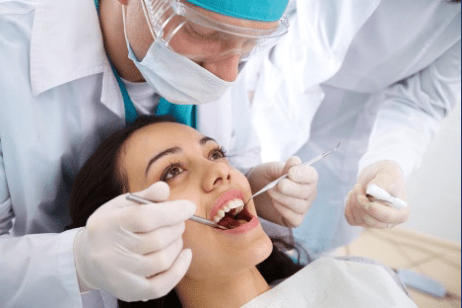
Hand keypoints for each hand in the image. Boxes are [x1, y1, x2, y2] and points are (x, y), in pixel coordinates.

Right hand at [73, 182, 195, 301]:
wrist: (88, 259)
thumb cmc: (112, 226)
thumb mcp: (122, 205)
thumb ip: (145, 196)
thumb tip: (165, 189)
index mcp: (106, 224)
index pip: (145, 217)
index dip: (172, 212)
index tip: (189, 207)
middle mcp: (109, 252)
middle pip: (157, 239)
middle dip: (176, 227)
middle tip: (178, 221)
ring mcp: (118, 275)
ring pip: (163, 260)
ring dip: (177, 245)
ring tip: (174, 236)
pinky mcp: (128, 292)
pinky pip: (162, 285)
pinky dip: (180, 269)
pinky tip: (185, 254)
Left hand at [247, 156, 317, 227]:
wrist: (254, 191)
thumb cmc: (265, 177)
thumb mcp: (272, 168)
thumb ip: (283, 166)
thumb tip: (295, 161)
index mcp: (306, 177)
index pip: (312, 176)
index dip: (302, 174)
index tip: (290, 173)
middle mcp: (309, 192)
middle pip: (307, 192)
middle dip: (291, 188)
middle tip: (278, 185)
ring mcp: (303, 207)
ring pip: (300, 206)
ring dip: (284, 198)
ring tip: (271, 191)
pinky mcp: (295, 220)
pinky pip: (294, 218)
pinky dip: (283, 210)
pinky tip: (274, 202)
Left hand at [345, 160, 409, 227]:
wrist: (377, 175)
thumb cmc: (387, 174)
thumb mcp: (389, 173)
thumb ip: (383, 183)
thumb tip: (373, 192)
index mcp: (401, 213)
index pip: (386, 218)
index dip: (372, 208)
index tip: (364, 196)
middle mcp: (389, 222)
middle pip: (370, 221)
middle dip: (360, 203)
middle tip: (357, 186)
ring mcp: (375, 223)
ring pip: (359, 219)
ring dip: (353, 201)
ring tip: (358, 188)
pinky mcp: (362, 221)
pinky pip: (350, 219)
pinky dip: (348, 205)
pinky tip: (354, 196)